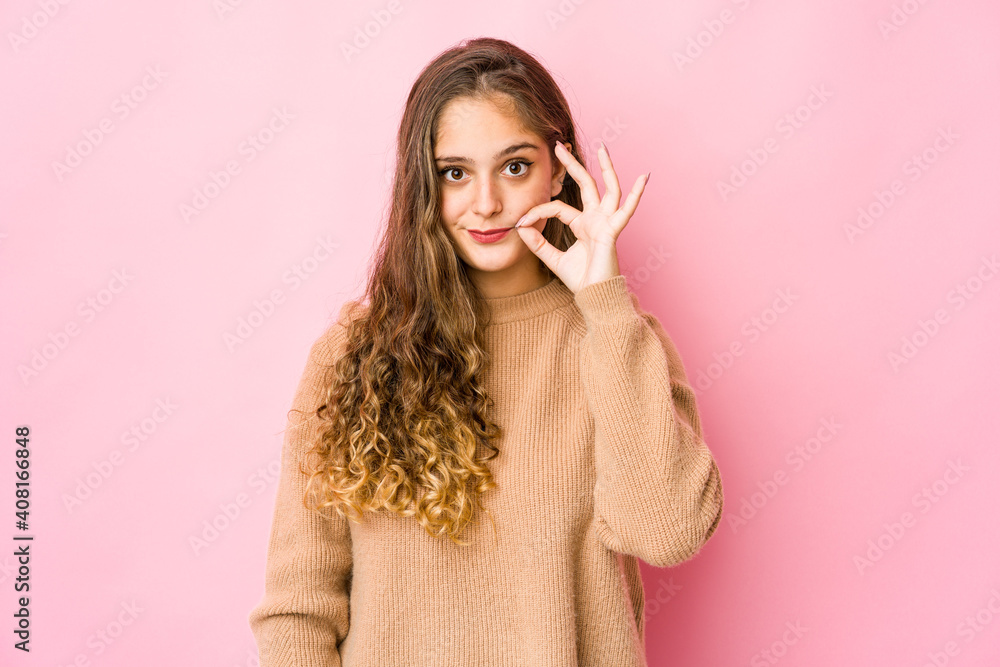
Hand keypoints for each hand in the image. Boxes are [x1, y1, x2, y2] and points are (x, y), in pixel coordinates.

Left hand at [514, 140, 648, 293]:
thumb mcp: (553, 259)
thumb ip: (538, 244)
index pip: (557, 207)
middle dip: (573, 165)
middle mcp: (596, 219)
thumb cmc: (581, 280)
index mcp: (583, 224)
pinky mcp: (613, 231)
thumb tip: (521, 228)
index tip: (520, 222)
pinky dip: (636, 194)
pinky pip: (626, 210)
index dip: (537, 212)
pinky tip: (644, 177)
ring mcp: (607, 223)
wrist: (595, 297)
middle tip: (559, 146)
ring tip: (602, 148)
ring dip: (606, 168)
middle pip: (585, 185)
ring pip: (609, 189)